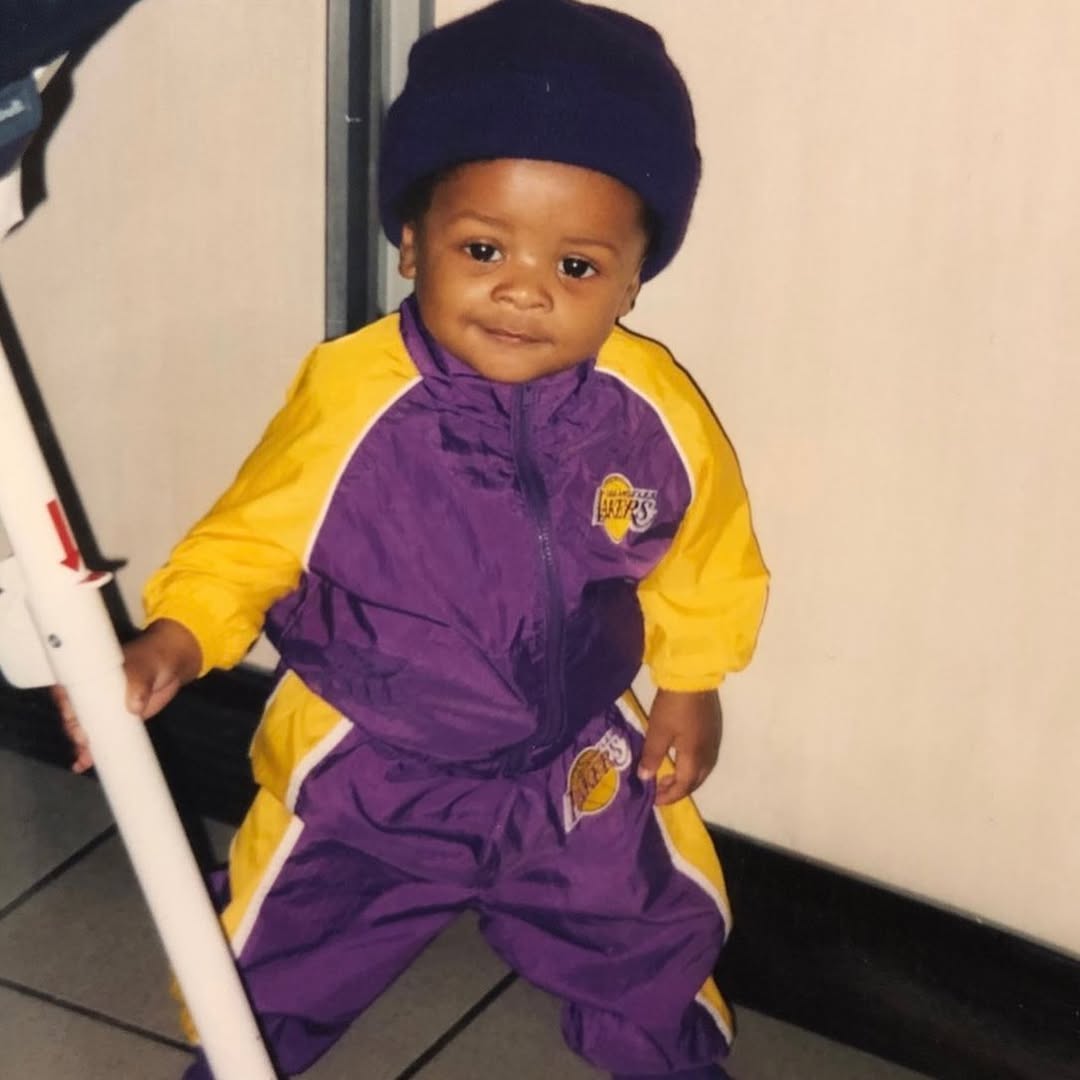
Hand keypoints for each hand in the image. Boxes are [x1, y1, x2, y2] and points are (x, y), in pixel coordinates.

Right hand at [51, 619, 202, 773]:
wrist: (171, 666)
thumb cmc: (152, 659)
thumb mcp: (145, 667)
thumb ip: (139, 683)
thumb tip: (134, 705)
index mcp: (88, 673)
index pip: (69, 693)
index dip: (69, 707)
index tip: (75, 720)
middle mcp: (90, 692)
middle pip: (74, 716)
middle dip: (76, 731)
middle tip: (85, 741)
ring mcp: (101, 709)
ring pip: (85, 730)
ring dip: (82, 746)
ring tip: (85, 758)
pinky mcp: (114, 722)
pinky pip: (101, 737)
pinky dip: (92, 751)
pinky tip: (84, 763)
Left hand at [637, 688, 721, 805]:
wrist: (693, 678)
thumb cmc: (673, 707)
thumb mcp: (657, 732)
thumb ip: (652, 757)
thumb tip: (646, 778)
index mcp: (695, 757)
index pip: (684, 786)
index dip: (669, 796)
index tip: (654, 799)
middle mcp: (708, 753)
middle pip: (696, 780)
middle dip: (679, 788)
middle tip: (660, 788)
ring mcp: (713, 740)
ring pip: (702, 769)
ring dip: (686, 777)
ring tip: (668, 774)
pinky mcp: (713, 729)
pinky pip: (704, 757)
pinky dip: (692, 764)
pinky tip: (680, 756)